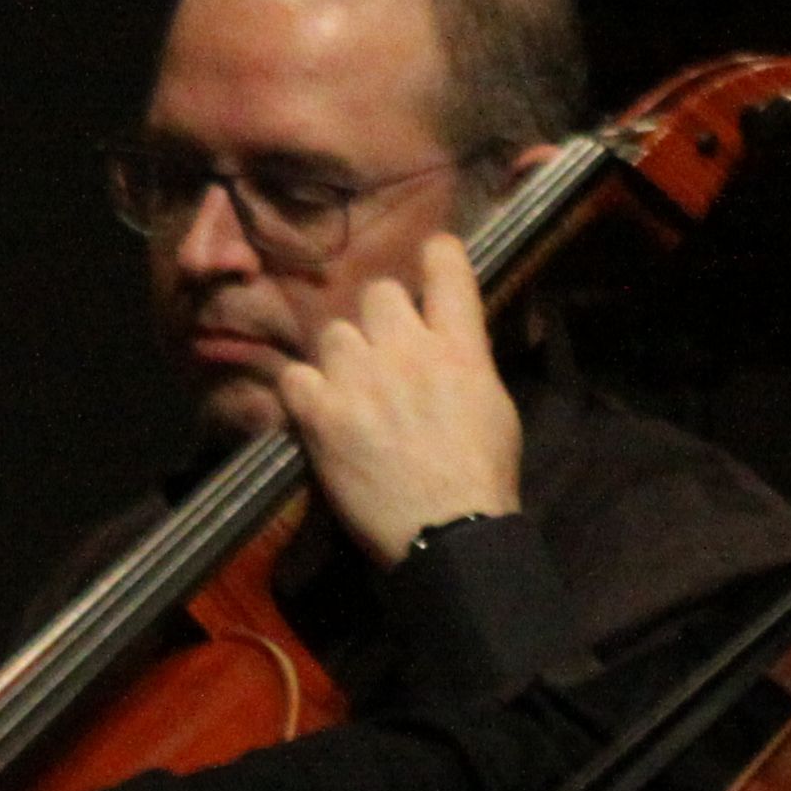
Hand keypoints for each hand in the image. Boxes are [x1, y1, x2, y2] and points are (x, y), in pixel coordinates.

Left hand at [280, 234, 523, 565]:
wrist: (448, 535)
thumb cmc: (482, 477)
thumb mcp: (494, 405)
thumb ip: (466, 361)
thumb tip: (445, 341)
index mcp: (460, 347)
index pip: (445, 264)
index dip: (435, 256)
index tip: (430, 261)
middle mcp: (407, 348)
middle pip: (379, 293)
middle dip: (382, 319)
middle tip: (385, 354)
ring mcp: (359, 379)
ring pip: (335, 334)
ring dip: (342, 358)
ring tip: (351, 394)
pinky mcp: (320, 414)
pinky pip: (295, 376)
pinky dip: (305, 394)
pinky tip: (319, 415)